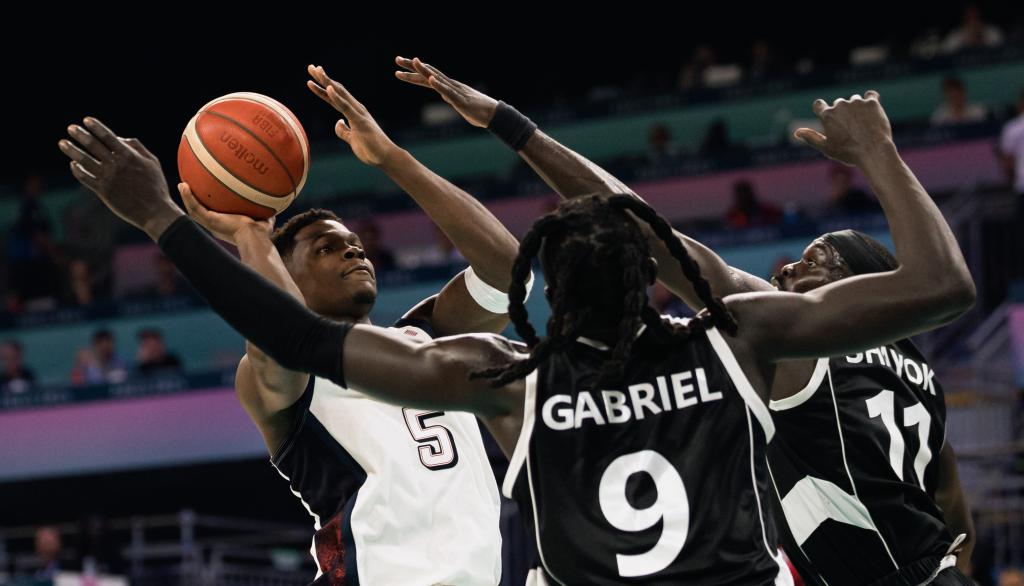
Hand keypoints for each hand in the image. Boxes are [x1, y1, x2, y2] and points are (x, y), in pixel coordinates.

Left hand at [57, 117, 182, 239]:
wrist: (155, 211)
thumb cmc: (155, 186)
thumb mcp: (152, 162)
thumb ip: (137, 147)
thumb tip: (120, 138)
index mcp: (129, 156)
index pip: (108, 136)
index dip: (96, 127)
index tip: (86, 120)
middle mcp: (116, 165)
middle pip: (93, 145)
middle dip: (80, 134)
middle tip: (70, 128)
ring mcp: (108, 178)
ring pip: (84, 160)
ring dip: (71, 150)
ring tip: (62, 143)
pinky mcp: (103, 191)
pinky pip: (84, 178)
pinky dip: (76, 170)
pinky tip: (73, 164)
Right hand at [178, 182, 272, 244]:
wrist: (254, 237)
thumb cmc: (261, 233)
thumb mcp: (264, 220)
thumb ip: (265, 213)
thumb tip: (273, 205)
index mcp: (225, 227)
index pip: (213, 216)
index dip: (208, 208)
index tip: (206, 198)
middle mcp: (215, 227)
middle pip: (199, 213)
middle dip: (193, 202)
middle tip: (188, 190)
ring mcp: (210, 224)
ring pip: (193, 210)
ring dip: (186, 197)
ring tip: (182, 184)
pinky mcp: (209, 221)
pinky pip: (195, 206)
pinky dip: (188, 197)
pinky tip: (183, 185)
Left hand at [306, 64, 399, 166]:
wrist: (385, 157)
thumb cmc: (371, 149)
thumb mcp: (352, 139)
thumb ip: (343, 131)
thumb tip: (337, 122)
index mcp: (353, 113)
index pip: (334, 97)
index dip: (323, 87)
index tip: (313, 77)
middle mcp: (356, 109)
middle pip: (336, 90)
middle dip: (323, 78)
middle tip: (311, 67)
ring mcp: (358, 113)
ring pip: (340, 94)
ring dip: (327, 82)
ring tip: (316, 71)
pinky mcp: (360, 121)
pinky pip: (345, 107)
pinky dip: (336, 97)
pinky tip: (328, 88)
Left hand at [394, 56, 497, 127]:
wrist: (494, 115)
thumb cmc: (478, 111)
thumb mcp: (458, 103)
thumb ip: (450, 97)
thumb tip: (444, 94)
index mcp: (448, 87)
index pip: (427, 78)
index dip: (413, 72)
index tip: (399, 68)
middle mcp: (450, 85)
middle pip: (428, 74)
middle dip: (412, 67)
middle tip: (396, 59)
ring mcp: (455, 91)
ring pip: (437, 78)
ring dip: (424, 70)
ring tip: (413, 61)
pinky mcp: (461, 100)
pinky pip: (448, 91)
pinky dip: (439, 85)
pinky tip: (430, 79)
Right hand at [794, 90, 893, 166]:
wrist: (873, 151)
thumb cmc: (848, 152)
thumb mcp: (827, 148)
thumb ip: (811, 138)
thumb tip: (796, 132)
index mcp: (827, 115)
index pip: (818, 104)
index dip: (822, 109)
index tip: (830, 117)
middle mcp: (840, 105)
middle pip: (838, 103)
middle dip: (843, 112)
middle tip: (851, 128)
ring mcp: (857, 102)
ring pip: (855, 100)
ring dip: (857, 108)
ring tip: (863, 124)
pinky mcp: (872, 102)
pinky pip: (871, 95)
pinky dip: (871, 100)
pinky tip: (872, 110)